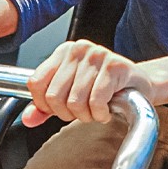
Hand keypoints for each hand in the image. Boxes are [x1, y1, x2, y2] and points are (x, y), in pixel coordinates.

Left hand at [22, 39, 138, 126]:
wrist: (139, 86)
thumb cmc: (105, 88)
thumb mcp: (70, 95)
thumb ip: (46, 107)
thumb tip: (28, 119)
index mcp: (63, 52)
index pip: (35, 83)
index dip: (45, 105)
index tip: (61, 108)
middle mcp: (78, 49)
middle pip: (53, 96)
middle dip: (68, 113)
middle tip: (83, 112)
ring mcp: (97, 55)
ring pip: (74, 101)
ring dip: (87, 116)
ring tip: (96, 110)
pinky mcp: (114, 66)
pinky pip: (95, 102)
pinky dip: (100, 114)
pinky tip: (106, 110)